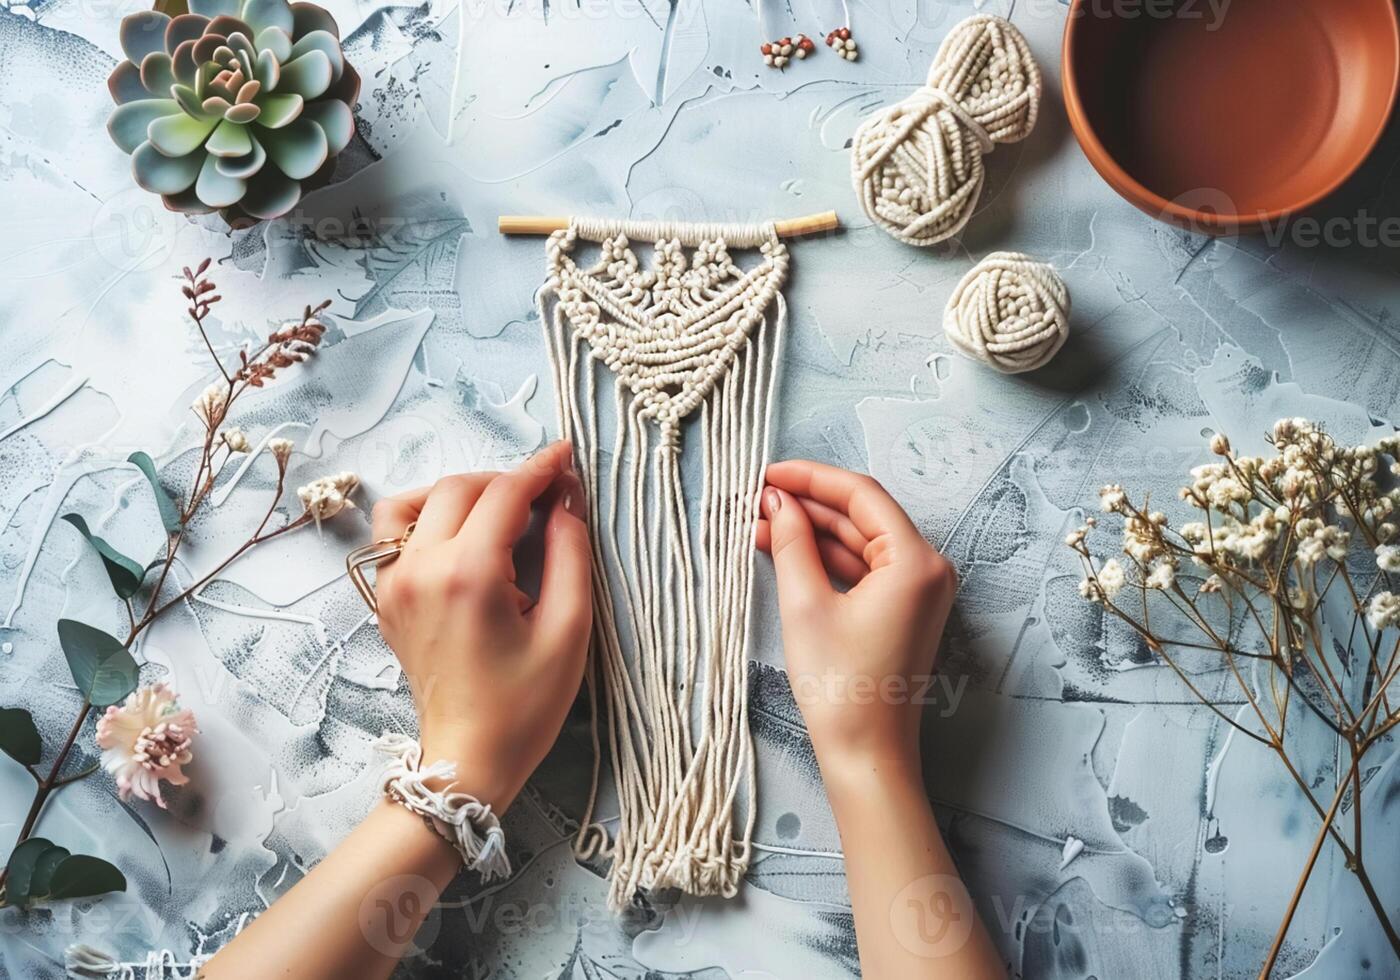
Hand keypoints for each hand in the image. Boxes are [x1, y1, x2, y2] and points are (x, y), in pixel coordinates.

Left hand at [371, 441, 591, 811]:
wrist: (467, 759)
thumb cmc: (525, 705)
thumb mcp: (568, 630)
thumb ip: (569, 554)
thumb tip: (566, 500)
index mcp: (468, 575)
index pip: (504, 494)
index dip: (541, 469)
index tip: (567, 457)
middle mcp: (421, 569)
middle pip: (459, 487)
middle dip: (506, 480)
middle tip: (546, 493)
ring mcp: (394, 583)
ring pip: (415, 501)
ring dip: (460, 494)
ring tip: (499, 512)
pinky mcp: (385, 598)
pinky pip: (394, 534)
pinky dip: (427, 519)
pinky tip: (463, 538)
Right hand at [756, 460, 955, 777]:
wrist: (867, 755)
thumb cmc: (840, 687)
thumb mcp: (805, 605)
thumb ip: (792, 543)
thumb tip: (777, 501)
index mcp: (916, 561)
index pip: (861, 494)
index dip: (811, 478)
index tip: (768, 473)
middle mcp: (929, 568)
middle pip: (863, 515)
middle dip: (808, 505)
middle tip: (757, 499)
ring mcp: (920, 591)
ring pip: (860, 541)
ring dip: (814, 532)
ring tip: (760, 525)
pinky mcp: (905, 610)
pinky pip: (865, 569)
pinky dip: (828, 559)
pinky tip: (787, 551)